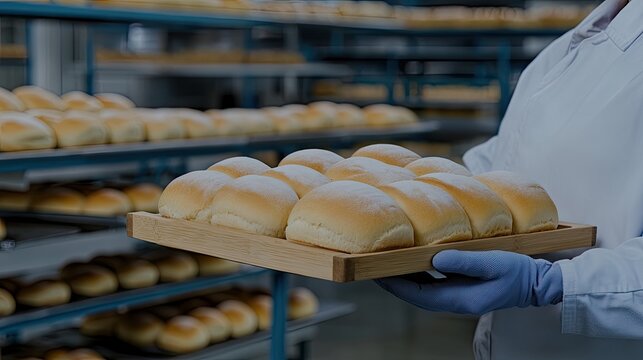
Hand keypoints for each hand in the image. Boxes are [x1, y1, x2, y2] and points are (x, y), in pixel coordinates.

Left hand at [375, 250, 562, 314]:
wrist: (536, 283)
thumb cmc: (517, 272)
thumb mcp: (491, 263)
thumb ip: (464, 262)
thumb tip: (435, 259)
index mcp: (459, 299)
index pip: (418, 295)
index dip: (395, 286)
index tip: (377, 273)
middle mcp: (454, 301)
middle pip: (415, 294)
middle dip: (393, 282)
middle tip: (373, 266)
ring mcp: (457, 296)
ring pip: (422, 289)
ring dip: (403, 278)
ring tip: (385, 262)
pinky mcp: (461, 288)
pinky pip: (432, 283)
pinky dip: (418, 274)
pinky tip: (410, 261)